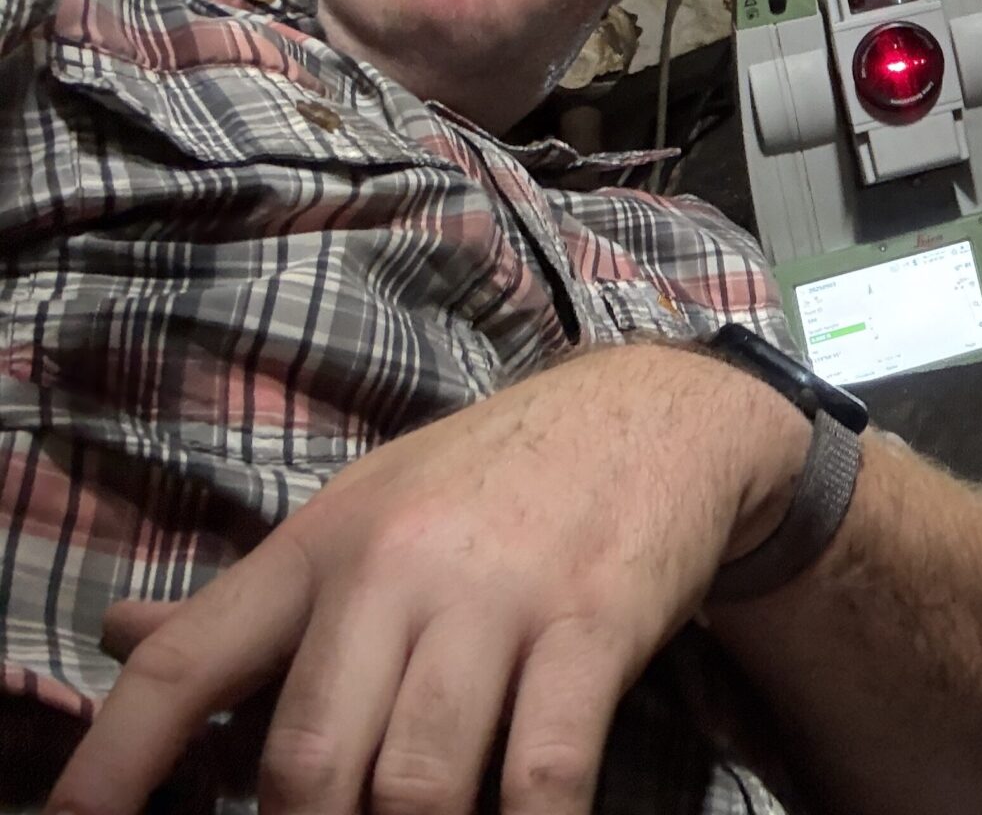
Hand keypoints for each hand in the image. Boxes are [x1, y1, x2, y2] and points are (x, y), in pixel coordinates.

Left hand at [46, 343, 810, 814]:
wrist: (661, 413)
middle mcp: (396, 566)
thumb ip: (257, 596)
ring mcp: (500, 596)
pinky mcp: (595, 621)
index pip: (187, 665)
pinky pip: (540, 773)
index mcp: (322, 542)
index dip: (111, 765)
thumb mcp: (365, 509)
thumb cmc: (494, 479)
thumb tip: (120, 640)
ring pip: (414, 785)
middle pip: (303, 762)